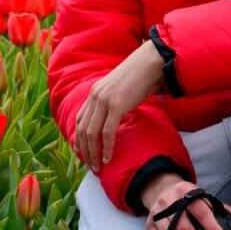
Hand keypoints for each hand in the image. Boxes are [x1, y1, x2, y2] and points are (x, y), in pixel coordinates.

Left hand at [75, 41, 164, 171]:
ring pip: (92, 133)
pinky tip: (108, 159)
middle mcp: (95, 96)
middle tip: (89, 165)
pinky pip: (107, 132)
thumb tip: (115, 118)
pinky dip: (107, 148)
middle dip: (84, 150)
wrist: (151, 62)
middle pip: (83, 129)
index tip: (82, 152)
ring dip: (93, 153)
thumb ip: (113, 102)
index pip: (80, 119)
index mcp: (94, 92)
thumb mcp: (120, 88)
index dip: (79, 138)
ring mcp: (104, 100)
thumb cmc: (140, 75)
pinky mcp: (117, 106)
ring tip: (97, 167)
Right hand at [145, 177, 230, 229]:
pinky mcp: (150, 224)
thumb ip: (229, 212)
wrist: (161, 189)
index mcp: (189, 192)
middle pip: (184, 226)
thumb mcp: (207, 200)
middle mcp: (172, 200)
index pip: (202, 211)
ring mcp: (159, 212)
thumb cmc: (189, 198)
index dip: (213, 228)